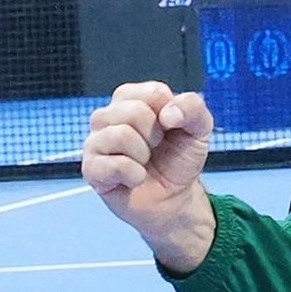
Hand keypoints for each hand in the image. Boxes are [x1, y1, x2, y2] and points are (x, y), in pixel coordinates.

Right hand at [81, 82, 216, 270]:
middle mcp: (108, 116)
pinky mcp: (91, 168)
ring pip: (121, 135)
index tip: (170, 129)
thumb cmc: (178, 159)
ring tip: (143, 162)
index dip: (172, 116)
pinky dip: (134, 175)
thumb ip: (192, 108)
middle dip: (156, 136)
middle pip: (135, 112)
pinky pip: (115, 165)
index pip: (154, 93)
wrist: (173, 198)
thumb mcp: (199, 129)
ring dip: (143, 154)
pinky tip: (134, 178)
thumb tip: (168, 114)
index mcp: (132, 98)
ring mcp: (96, 142)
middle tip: (155, 148)